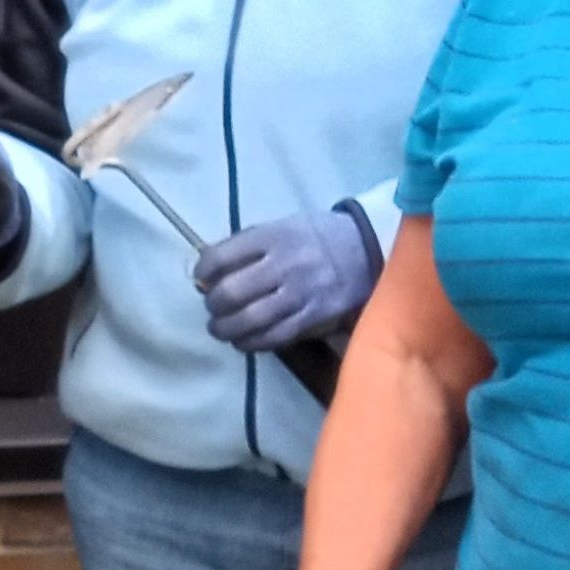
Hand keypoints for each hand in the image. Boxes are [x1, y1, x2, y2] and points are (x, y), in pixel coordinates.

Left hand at [193, 208, 377, 351]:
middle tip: (214, 307)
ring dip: (226, 329)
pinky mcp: (313, 317)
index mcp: (273, 236)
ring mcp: (300, 293)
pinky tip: (245, 339)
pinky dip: (251, 343)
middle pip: (229, 294)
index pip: (220, 259)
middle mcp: (284, 264)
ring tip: (223, 328)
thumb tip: (208, 271)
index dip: (203, 272)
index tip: (203, 279)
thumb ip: (247, 246)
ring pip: (248, 321)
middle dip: (213, 305)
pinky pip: (272, 338)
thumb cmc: (317, 237)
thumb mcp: (283, 226)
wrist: (367, 249)